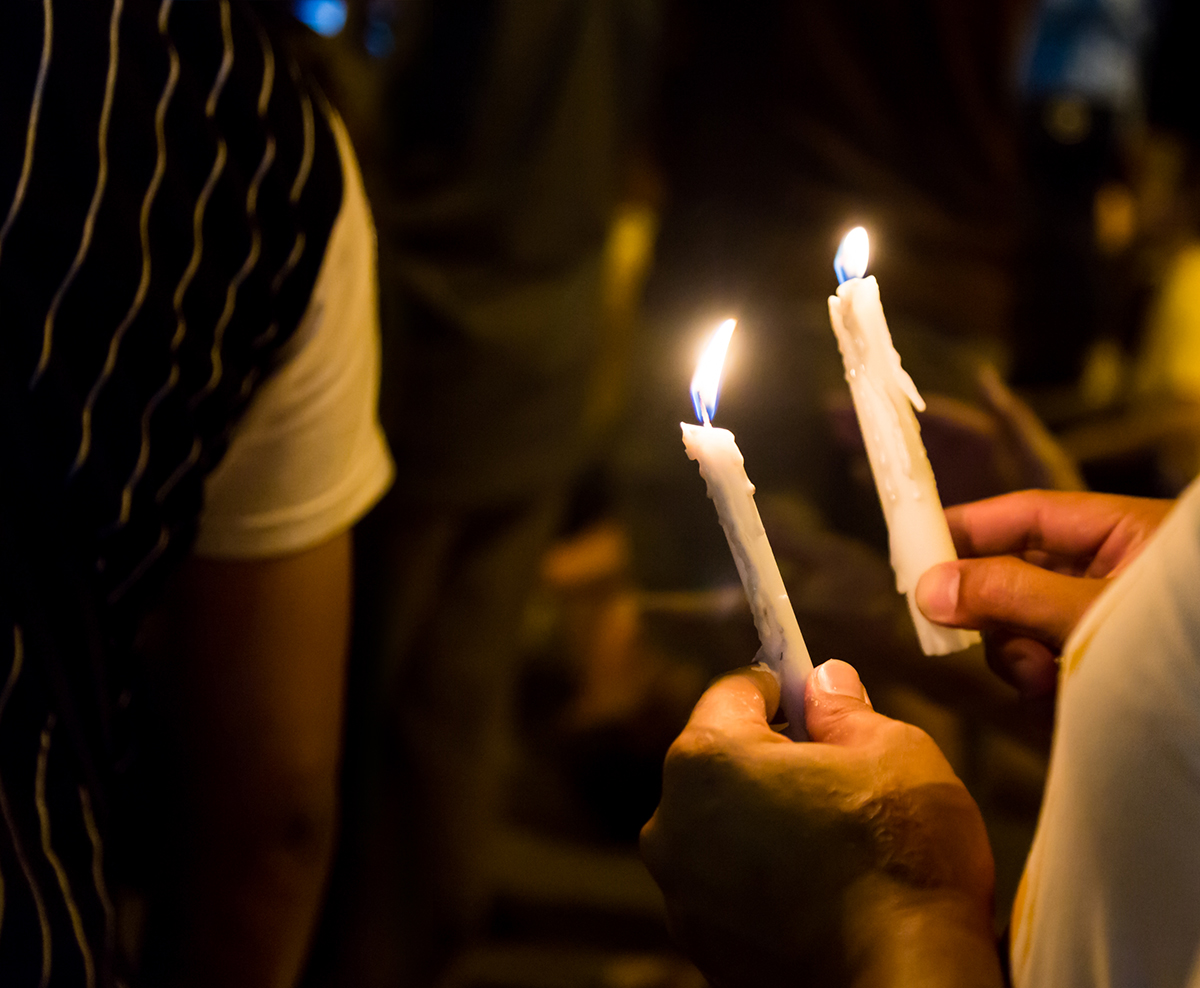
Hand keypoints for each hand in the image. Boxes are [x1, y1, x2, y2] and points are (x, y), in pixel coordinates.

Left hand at [641, 661, 1002, 987]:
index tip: (810, 692)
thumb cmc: (901, 861)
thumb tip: (823, 682)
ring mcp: (682, 892)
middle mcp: (673, 822)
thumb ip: (843, 709)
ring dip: (763, 822)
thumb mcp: (893, 751)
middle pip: (720, 762)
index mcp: (708, 759)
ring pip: (722, 828)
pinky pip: (728, 887)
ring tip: (832, 840)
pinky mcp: (703, 947)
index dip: (780, 686)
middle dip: (771, 757)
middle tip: (836, 770)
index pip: (734, 691)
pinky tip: (818, 889)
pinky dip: (762, 880)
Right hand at [915, 491, 1172, 698]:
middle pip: (1017, 572)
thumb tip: (928, 587)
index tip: (915, 544)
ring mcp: (1106, 627)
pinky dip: (1041, 686)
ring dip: (1018, 655)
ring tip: (1044, 679)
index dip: (970, 524)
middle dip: (992, 606)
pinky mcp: (1104, 673)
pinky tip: (1059, 704)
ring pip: (1026, 627)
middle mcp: (1113, 576)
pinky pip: (1047, 669)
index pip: (1028, 514)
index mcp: (1124, 534)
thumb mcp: (1090, 612)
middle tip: (955, 628)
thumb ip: (1009, 593)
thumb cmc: (1183, 647)